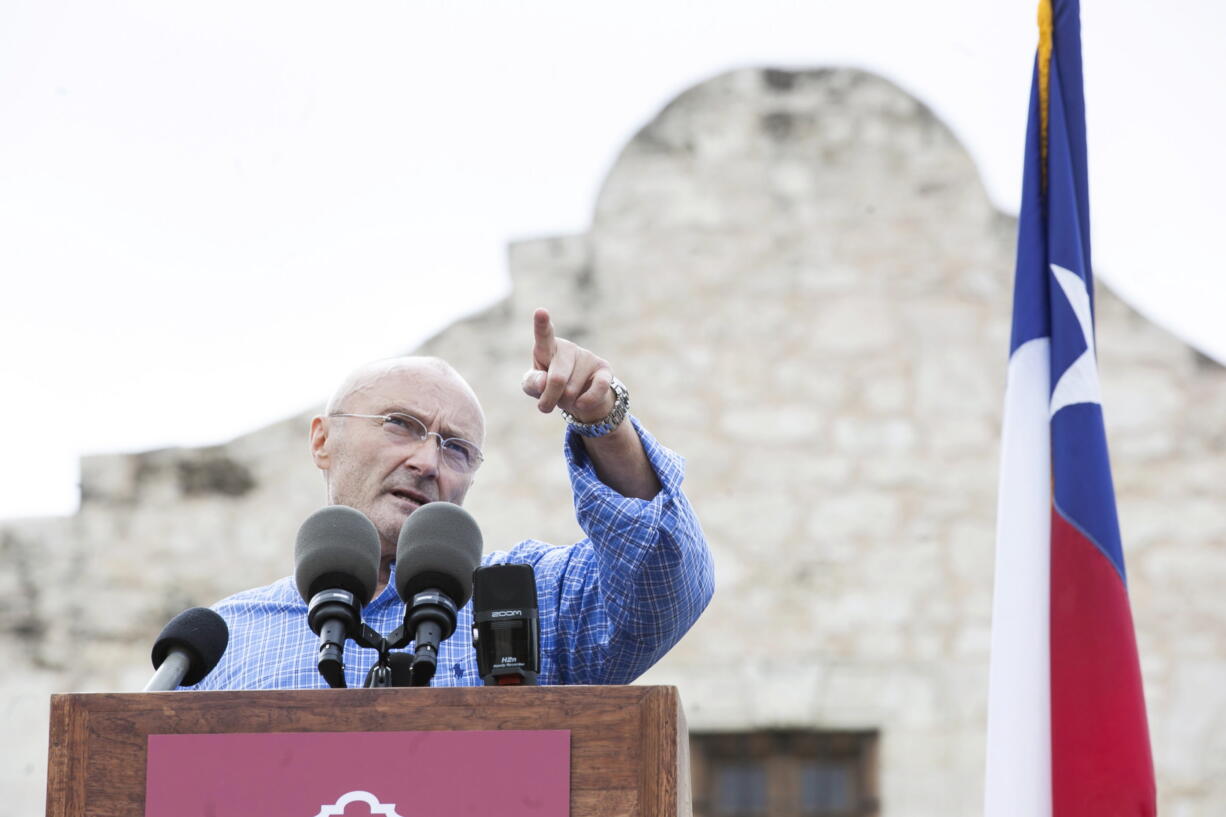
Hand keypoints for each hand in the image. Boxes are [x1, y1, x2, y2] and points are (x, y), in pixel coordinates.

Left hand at [521, 308, 614, 422]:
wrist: (578, 396)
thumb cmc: (550, 386)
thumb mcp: (534, 386)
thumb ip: (532, 383)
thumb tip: (544, 382)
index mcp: (547, 348)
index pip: (543, 335)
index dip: (541, 324)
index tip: (540, 311)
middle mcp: (568, 348)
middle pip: (556, 379)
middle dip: (550, 399)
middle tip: (546, 406)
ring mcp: (587, 357)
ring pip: (572, 391)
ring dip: (566, 403)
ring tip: (566, 397)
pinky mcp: (605, 369)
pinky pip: (598, 389)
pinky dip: (587, 402)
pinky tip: (581, 403)